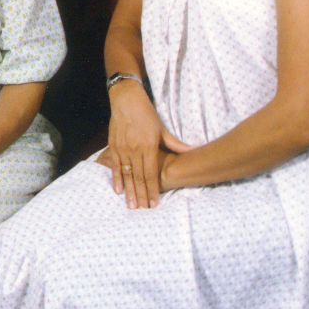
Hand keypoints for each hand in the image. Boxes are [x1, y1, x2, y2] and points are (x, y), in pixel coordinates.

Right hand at [102, 79, 188, 207]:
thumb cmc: (146, 113)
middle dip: (141, 195)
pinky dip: (116, 178)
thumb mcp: (162, 128)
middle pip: (138, 177)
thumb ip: (176, 144)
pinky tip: (118, 191)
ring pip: (127, 174)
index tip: (154, 204)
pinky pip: (115, 166)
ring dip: (130, 191)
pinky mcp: (113, 145)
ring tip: (132, 205)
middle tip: (143, 210)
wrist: (126, 99)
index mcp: (149, 146)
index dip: (153, 190)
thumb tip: (195, 151)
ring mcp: (123, 147)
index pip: (151, 174)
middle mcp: (135, 149)